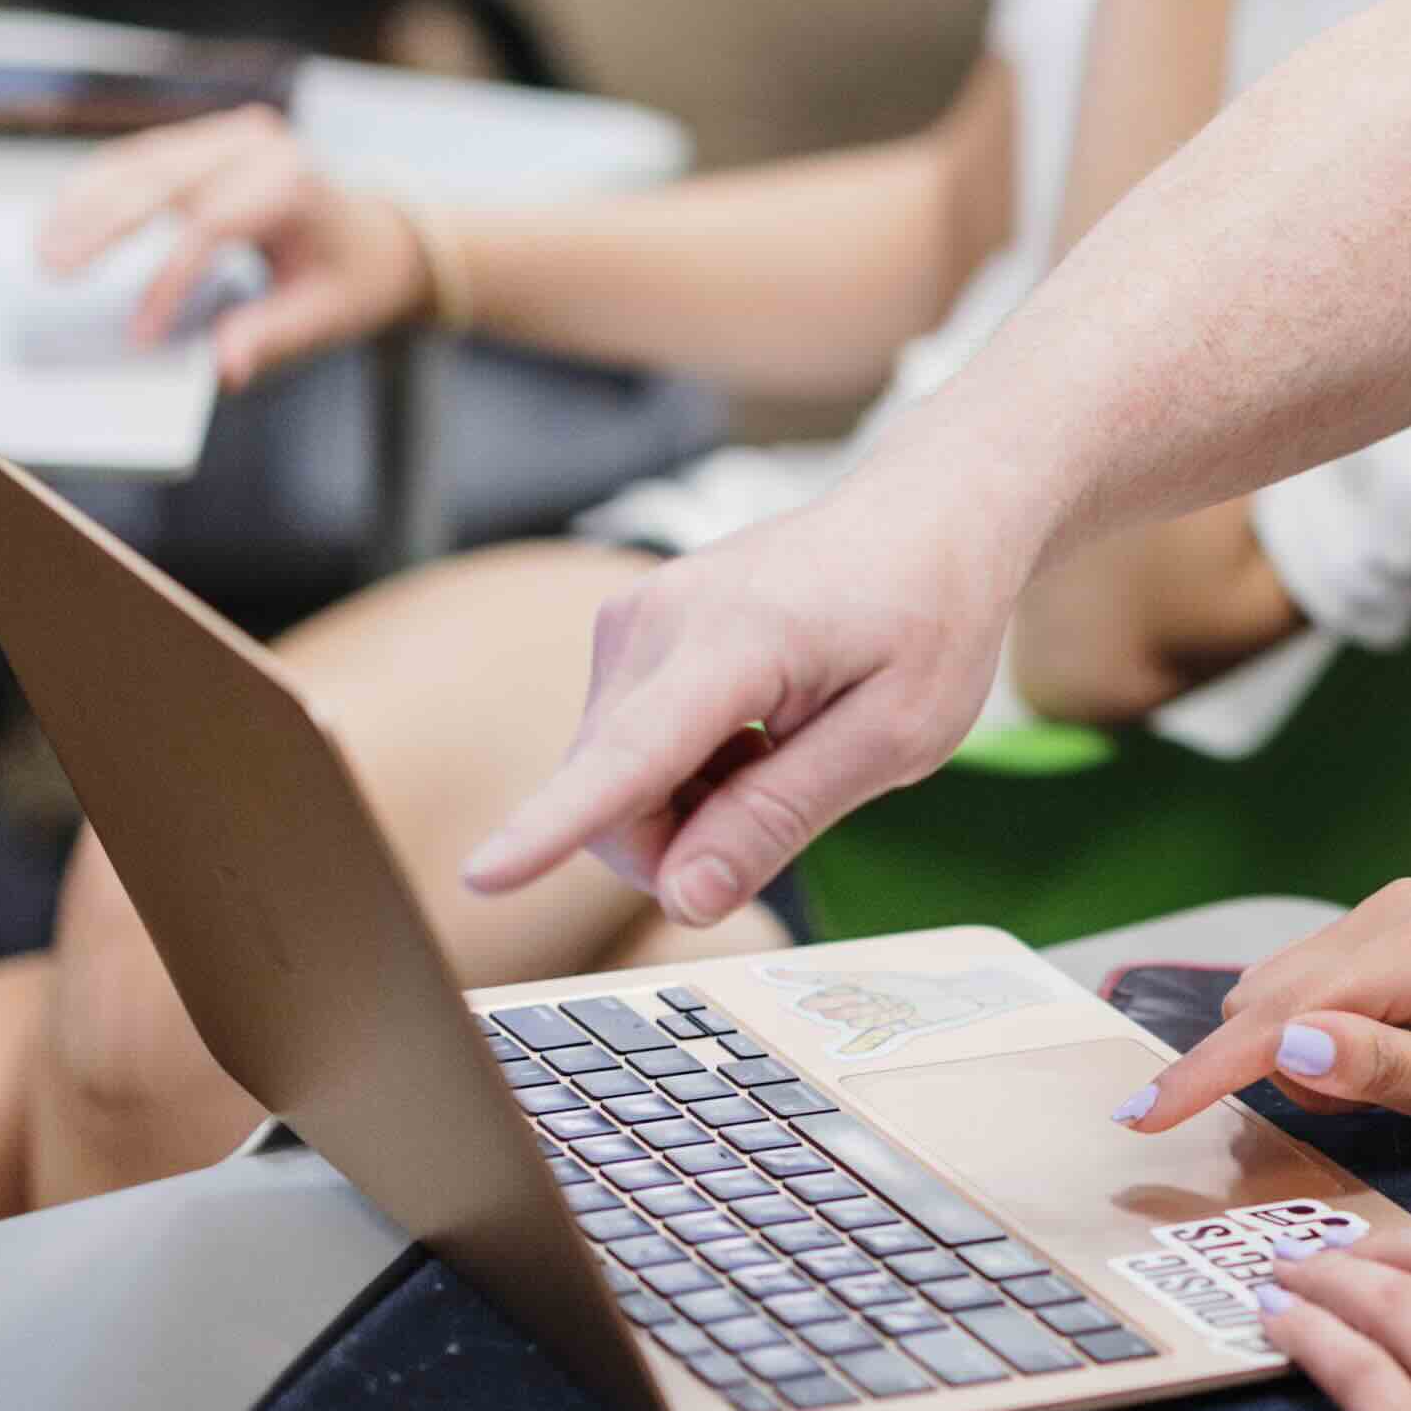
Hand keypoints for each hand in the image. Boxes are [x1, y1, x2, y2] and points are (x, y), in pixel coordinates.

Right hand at [27, 105, 421, 386]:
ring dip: (86, 201)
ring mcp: (229, 135)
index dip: (169, 281)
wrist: (380, 233)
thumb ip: (271, 337)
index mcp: (294, 183)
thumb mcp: (325, 315)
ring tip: (43, 248)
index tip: (139, 336)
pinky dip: (98, 187)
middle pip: (165, 180)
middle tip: (52, 270)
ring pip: (142, 162)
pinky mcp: (205, 140)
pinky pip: (142, 159)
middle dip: (102, 225)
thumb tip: (224, 370)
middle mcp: (259, 146)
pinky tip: (60, 218)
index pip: (215, 227)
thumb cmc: (351, 277)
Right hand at [460, 453, 1034, 922]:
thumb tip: (684, 897)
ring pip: (612, 778)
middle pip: (612, 797)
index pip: (629, 756)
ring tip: (783, 748)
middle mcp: (659, 619)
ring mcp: (634, 618)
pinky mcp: (630, 630)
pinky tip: (754, 728)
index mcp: (736, 639)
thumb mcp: (895, 736)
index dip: (553, 828)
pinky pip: (623, 744)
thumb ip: (781, 817)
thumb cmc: (928, 615)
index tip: (483, 875)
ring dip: (687, 803)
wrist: (926, 514)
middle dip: (680, 844)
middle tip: (783, 812)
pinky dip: (682, 768)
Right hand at [1118, 877, 1410, 1154]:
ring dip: (1285, 1054)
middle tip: (1307, 1128)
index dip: (1204, 1072)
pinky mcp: (1398, 932)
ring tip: (1359, 1099)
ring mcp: (1394, 916)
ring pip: (1283, 991)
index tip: (1142, 1119)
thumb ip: (1384, 1069)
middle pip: (1267, 996)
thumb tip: (1287, 1045)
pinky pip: (1317, 986)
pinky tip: (1360, 1070)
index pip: (1279, 1016)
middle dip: (1253, 1069)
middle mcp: (1393, 913)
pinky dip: (1312, 1035)